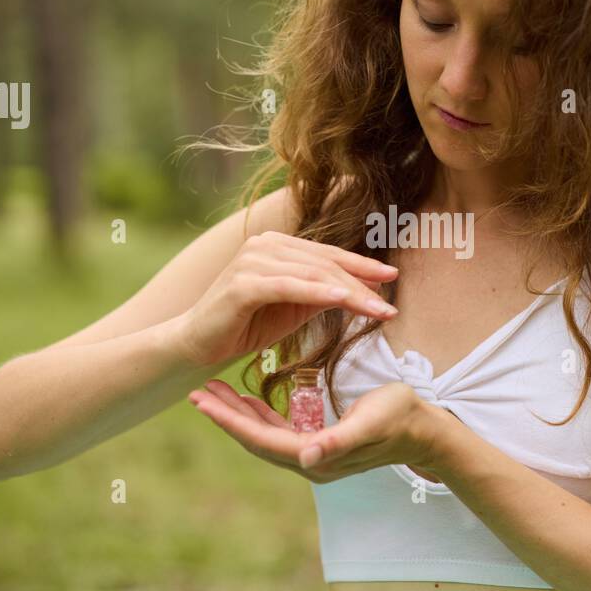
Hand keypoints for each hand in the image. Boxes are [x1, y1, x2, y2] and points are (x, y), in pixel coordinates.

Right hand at [176, 231, 398, 368]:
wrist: (198, 344)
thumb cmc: (246, 325)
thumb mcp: (294, 307)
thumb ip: (323, 294)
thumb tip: (364, 289)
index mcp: (277, 246)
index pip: (327, 255)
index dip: (361, 266)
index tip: (392, 277)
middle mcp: (264, 245)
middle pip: (325, 264)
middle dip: (362, 282)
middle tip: (392, 301)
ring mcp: (252, 261)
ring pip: (313, 275)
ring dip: (350, 292)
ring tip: (378, 309)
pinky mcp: (243, 284)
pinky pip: (290, 288)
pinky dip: (319, 294)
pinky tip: (344, 302)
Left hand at [187, 378, 440, 483]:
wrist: (425, 430)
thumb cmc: (400, 418)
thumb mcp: (370, 422)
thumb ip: (339, 440)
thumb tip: (306, 456)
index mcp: (316, 458)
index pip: (262, 441)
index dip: (231, 421)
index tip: (203, 400)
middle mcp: (309, 462)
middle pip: (256, 441)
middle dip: (225, 417)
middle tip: (196, 392)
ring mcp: (314, 455)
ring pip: (264, 436)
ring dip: (238, 416)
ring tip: (214, 393)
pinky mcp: (320, 444)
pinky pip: (280, 432)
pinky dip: (259, 416)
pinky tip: (249, 401)